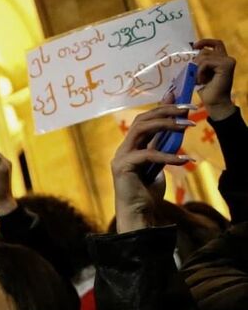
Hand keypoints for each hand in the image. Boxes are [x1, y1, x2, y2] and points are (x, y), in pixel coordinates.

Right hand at [111, 104, 193, 232]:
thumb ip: (162, 147)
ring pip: (141, 129)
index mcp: (131, 146)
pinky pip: (148, 155)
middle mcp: (123, 148)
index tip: (178, 95)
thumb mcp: (159, 164)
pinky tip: (185, 160)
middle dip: (166, 110)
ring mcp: (121, 157)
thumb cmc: (147, 192)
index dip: (161, 106)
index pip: (145, 119)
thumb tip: (176, 127)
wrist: (138, 214)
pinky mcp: (123, 167)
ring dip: (166, 124)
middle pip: (142, 119)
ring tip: (187, 125)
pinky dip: (168, 156)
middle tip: (188, 108)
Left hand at [193, 38, 235, 120]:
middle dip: (195, 63)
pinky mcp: (226, 65)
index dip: (205, 42)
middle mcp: (227, 58)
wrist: (214, 103)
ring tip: (199, 81)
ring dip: (196, 69)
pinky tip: (201, 81)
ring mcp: (228, 61)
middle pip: (205, 51)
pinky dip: (199, 72)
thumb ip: (200, 63)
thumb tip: (191, 55)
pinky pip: (205, 63)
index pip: (216, 43)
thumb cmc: (207, 90)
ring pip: (203, 56)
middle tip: (196, 77)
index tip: (194, 46)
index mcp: (222, 59)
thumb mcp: (201, 74)